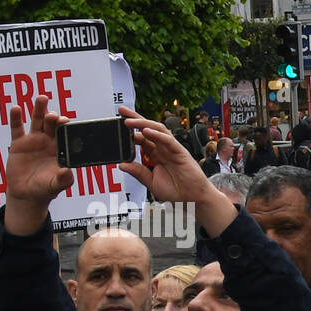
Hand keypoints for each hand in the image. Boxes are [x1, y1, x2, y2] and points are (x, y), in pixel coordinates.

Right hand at [3, 96, 75, 234]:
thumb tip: (68, 172)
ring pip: (38, 121)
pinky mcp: (19, 143)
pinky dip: (16, 118)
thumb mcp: (55, 185)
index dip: (65, 127)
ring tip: (42, 99)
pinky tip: (16, 108)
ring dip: (40, 110)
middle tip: (54, 115)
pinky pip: (17, 128)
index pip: (65, 135)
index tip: (65, 122)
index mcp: (61, 150)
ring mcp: (34, 140)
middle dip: (54, 118)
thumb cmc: (45, 189)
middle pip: (52, 125)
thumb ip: (63, 179)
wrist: (26, 193)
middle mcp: (49, 142)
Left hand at [116, 107, 237, 236]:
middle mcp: (163, 149)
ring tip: (129, 120)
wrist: (193, 200)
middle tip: (121, 111)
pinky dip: (157, 135)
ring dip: (143, 123)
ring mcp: (172, 149)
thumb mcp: (151, 182)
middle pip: (147, 129)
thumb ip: (138, 172)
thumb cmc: (176, 191)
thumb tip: (122, 164)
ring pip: (157, 130)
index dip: (129, 131)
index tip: (117, 126)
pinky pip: (168, 140)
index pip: (141, 138)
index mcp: (155, 155)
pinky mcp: (180, 152)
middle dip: (134, 119)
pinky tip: (146, 131)